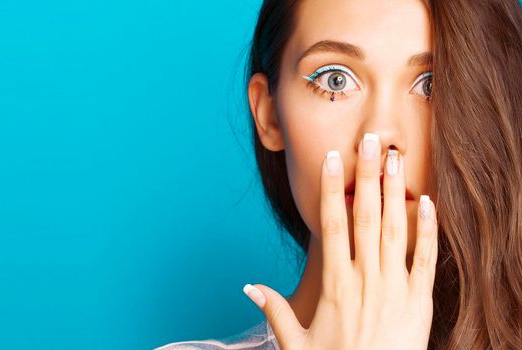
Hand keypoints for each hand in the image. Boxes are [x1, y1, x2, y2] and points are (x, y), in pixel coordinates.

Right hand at [243, 133, 437, 349]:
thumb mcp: (296, 344)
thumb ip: (274, 311)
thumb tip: (248, 286)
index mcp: (335, 284)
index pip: (331, 224)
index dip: (331, 189)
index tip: (332, 159)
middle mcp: (365, 279)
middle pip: (366, 216)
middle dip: (367, 175)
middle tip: (371, 140)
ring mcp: (395, 288)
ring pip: (395, 230)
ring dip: (395, 192)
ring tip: (395, 158)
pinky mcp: (420, 301)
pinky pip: (424, 259)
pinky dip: (426, 230)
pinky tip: (426, 203)